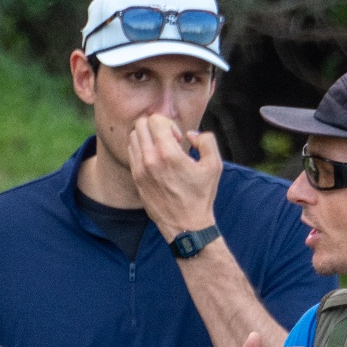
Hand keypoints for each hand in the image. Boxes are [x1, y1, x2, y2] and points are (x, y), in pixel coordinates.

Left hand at [129, 113, 223, 240]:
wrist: (187, 227)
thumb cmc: (201, 197)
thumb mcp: (214, 166)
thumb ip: (206, 141)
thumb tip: (190, 134)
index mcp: (168, 154)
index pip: (155, 120)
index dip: (168, 123)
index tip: (178, 139)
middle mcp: (150, 160)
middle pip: (141, 124)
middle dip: (155, 127)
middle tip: (168, 141)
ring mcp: (140, 170)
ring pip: (133, 137)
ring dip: (147, 138)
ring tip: (161, 151)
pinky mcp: (136, 179)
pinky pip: (132, 153)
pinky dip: (141, 150)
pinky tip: (155, 161)